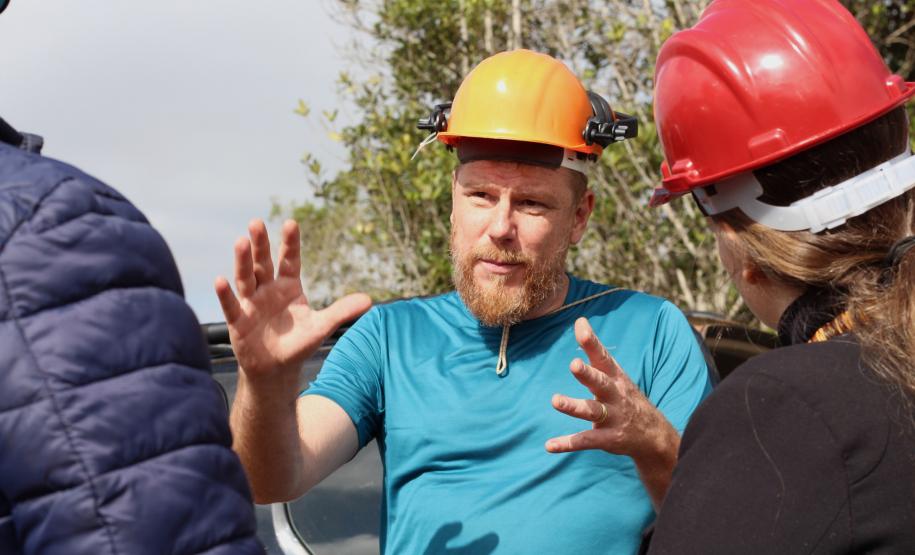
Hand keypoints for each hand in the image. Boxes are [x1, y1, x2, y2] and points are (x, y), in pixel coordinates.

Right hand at [214, 219, 371, 378]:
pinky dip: (226, 294)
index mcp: (289, 286)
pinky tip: (220, 281)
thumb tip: (370, 300)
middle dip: (261, 243)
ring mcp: (251, 303)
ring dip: (242, 261)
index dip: (290, 243)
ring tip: (241, 242)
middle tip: (256, 222)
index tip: (291, 223)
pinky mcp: (238, 320)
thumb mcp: (322, 326)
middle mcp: (268, 289)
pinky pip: (231, 305)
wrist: (276, 369)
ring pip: (246, 278)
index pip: (290, 260)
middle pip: (263, 262)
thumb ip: (342, 311)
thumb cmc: (298, 344)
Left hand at [545, 317, 675, 459]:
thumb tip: (580, 321)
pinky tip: (549, 445)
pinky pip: (586, 440)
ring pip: (592, 411)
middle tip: (574, 365)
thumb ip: (595, 350)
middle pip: (600, 382)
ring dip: (573, 406)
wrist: (654, 435)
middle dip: (588, 374)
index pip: (603, 357)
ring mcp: (613, 417)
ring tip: (555, 400)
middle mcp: (615, 395)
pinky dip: (567, 443)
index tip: (580, 326)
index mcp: (616, 377)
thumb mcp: (615, 373)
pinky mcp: (608, 438)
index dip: (592, 342)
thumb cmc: (626, 397)